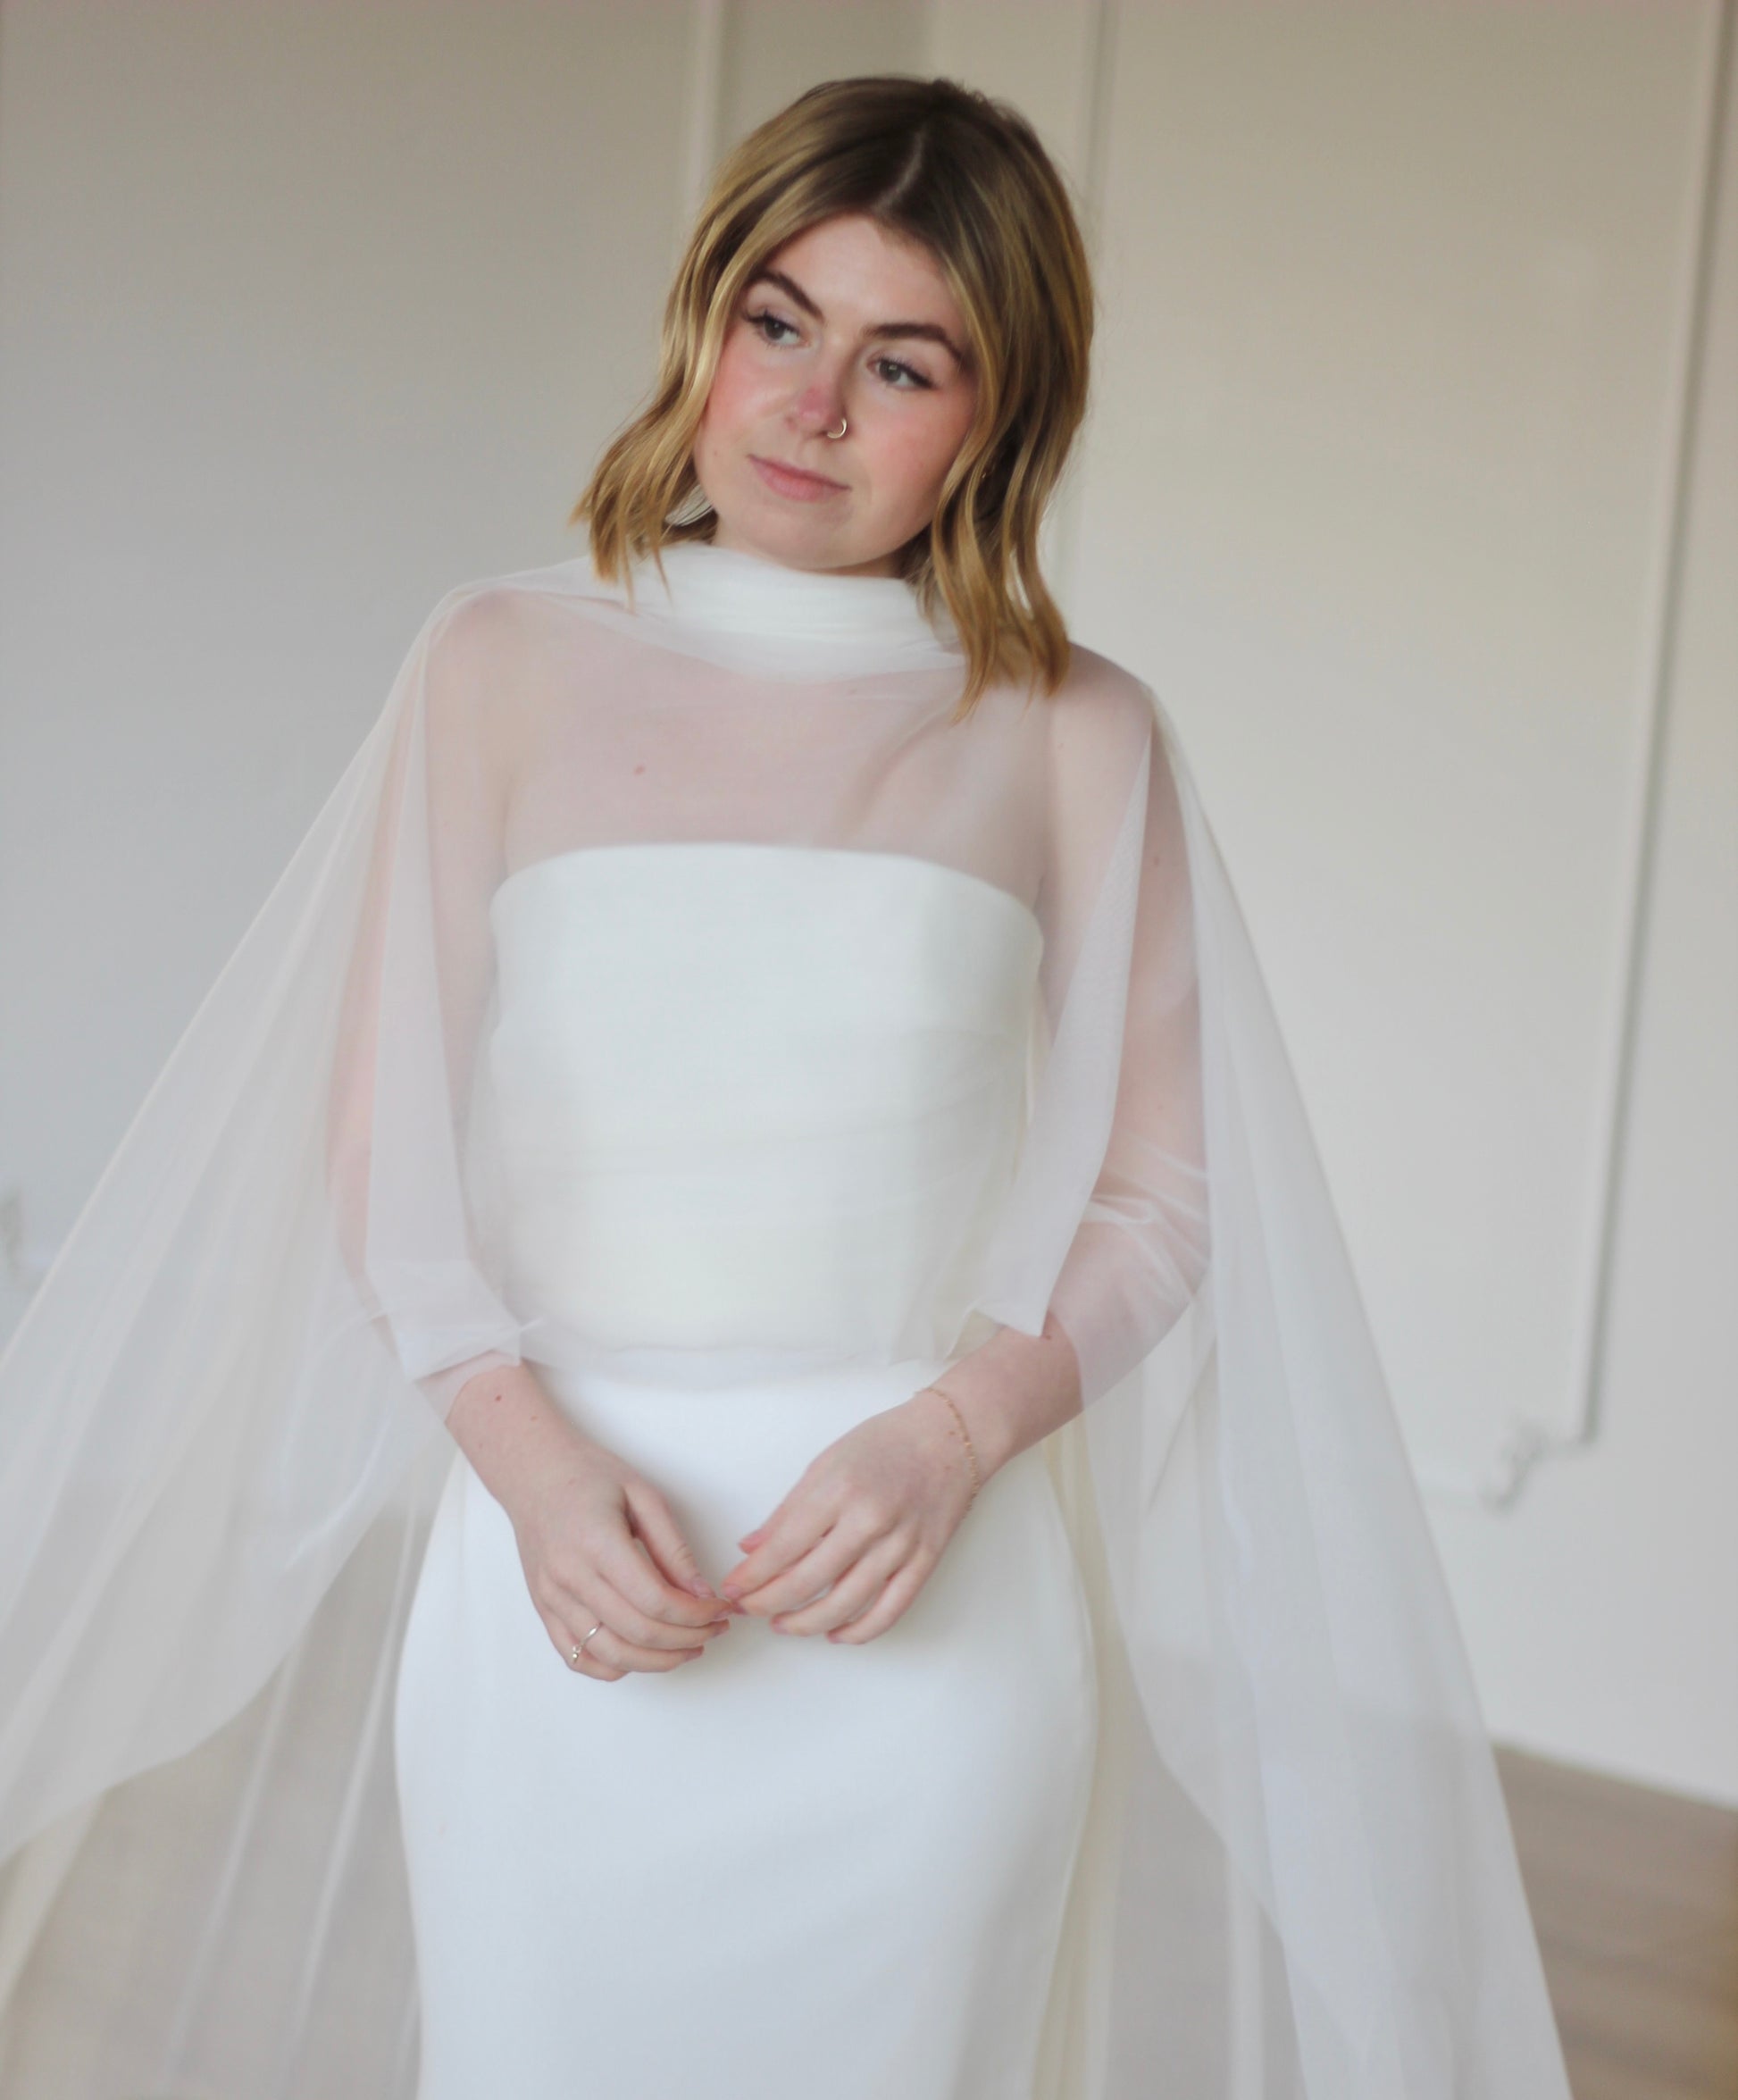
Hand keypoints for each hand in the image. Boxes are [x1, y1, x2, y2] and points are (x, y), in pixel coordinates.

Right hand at [446, 1364, 732, 1680]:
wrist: (533, 1473)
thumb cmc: (589, 1475)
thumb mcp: (642, 1495)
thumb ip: (673, 1547)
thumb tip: (701, 1593)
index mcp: (598, 1542)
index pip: (655, 1600)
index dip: (696, 1614)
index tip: (720, 1609)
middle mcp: (570, 1577)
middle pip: (637, 1632)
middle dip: (686, 1639)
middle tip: (713, 1629)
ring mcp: (552, 1598)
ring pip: (610, 1654)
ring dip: (656, 1662)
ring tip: (687, 1648)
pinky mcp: (543, 1609)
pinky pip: (577, 1657)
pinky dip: (614, 1667)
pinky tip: (642, 1655)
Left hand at [717, 1386, 980, 1644]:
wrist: (950, 1437)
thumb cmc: (886, 1442)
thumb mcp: (827, 1462)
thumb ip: (789, 1509)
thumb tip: (751, 1548)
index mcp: (839, 1490)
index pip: (782, 1547)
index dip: (751, 1575)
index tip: (732, 1588)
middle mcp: (870, 1520)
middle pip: (807, 1581)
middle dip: (768, 1603)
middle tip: (748, 1609)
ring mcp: (900, 1545)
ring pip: (844, 1605)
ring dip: (805, 1623)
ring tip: (782, 1625)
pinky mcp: (924, 1562)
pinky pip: (888, 1612)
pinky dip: (858, 1632)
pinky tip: (834, 1633)